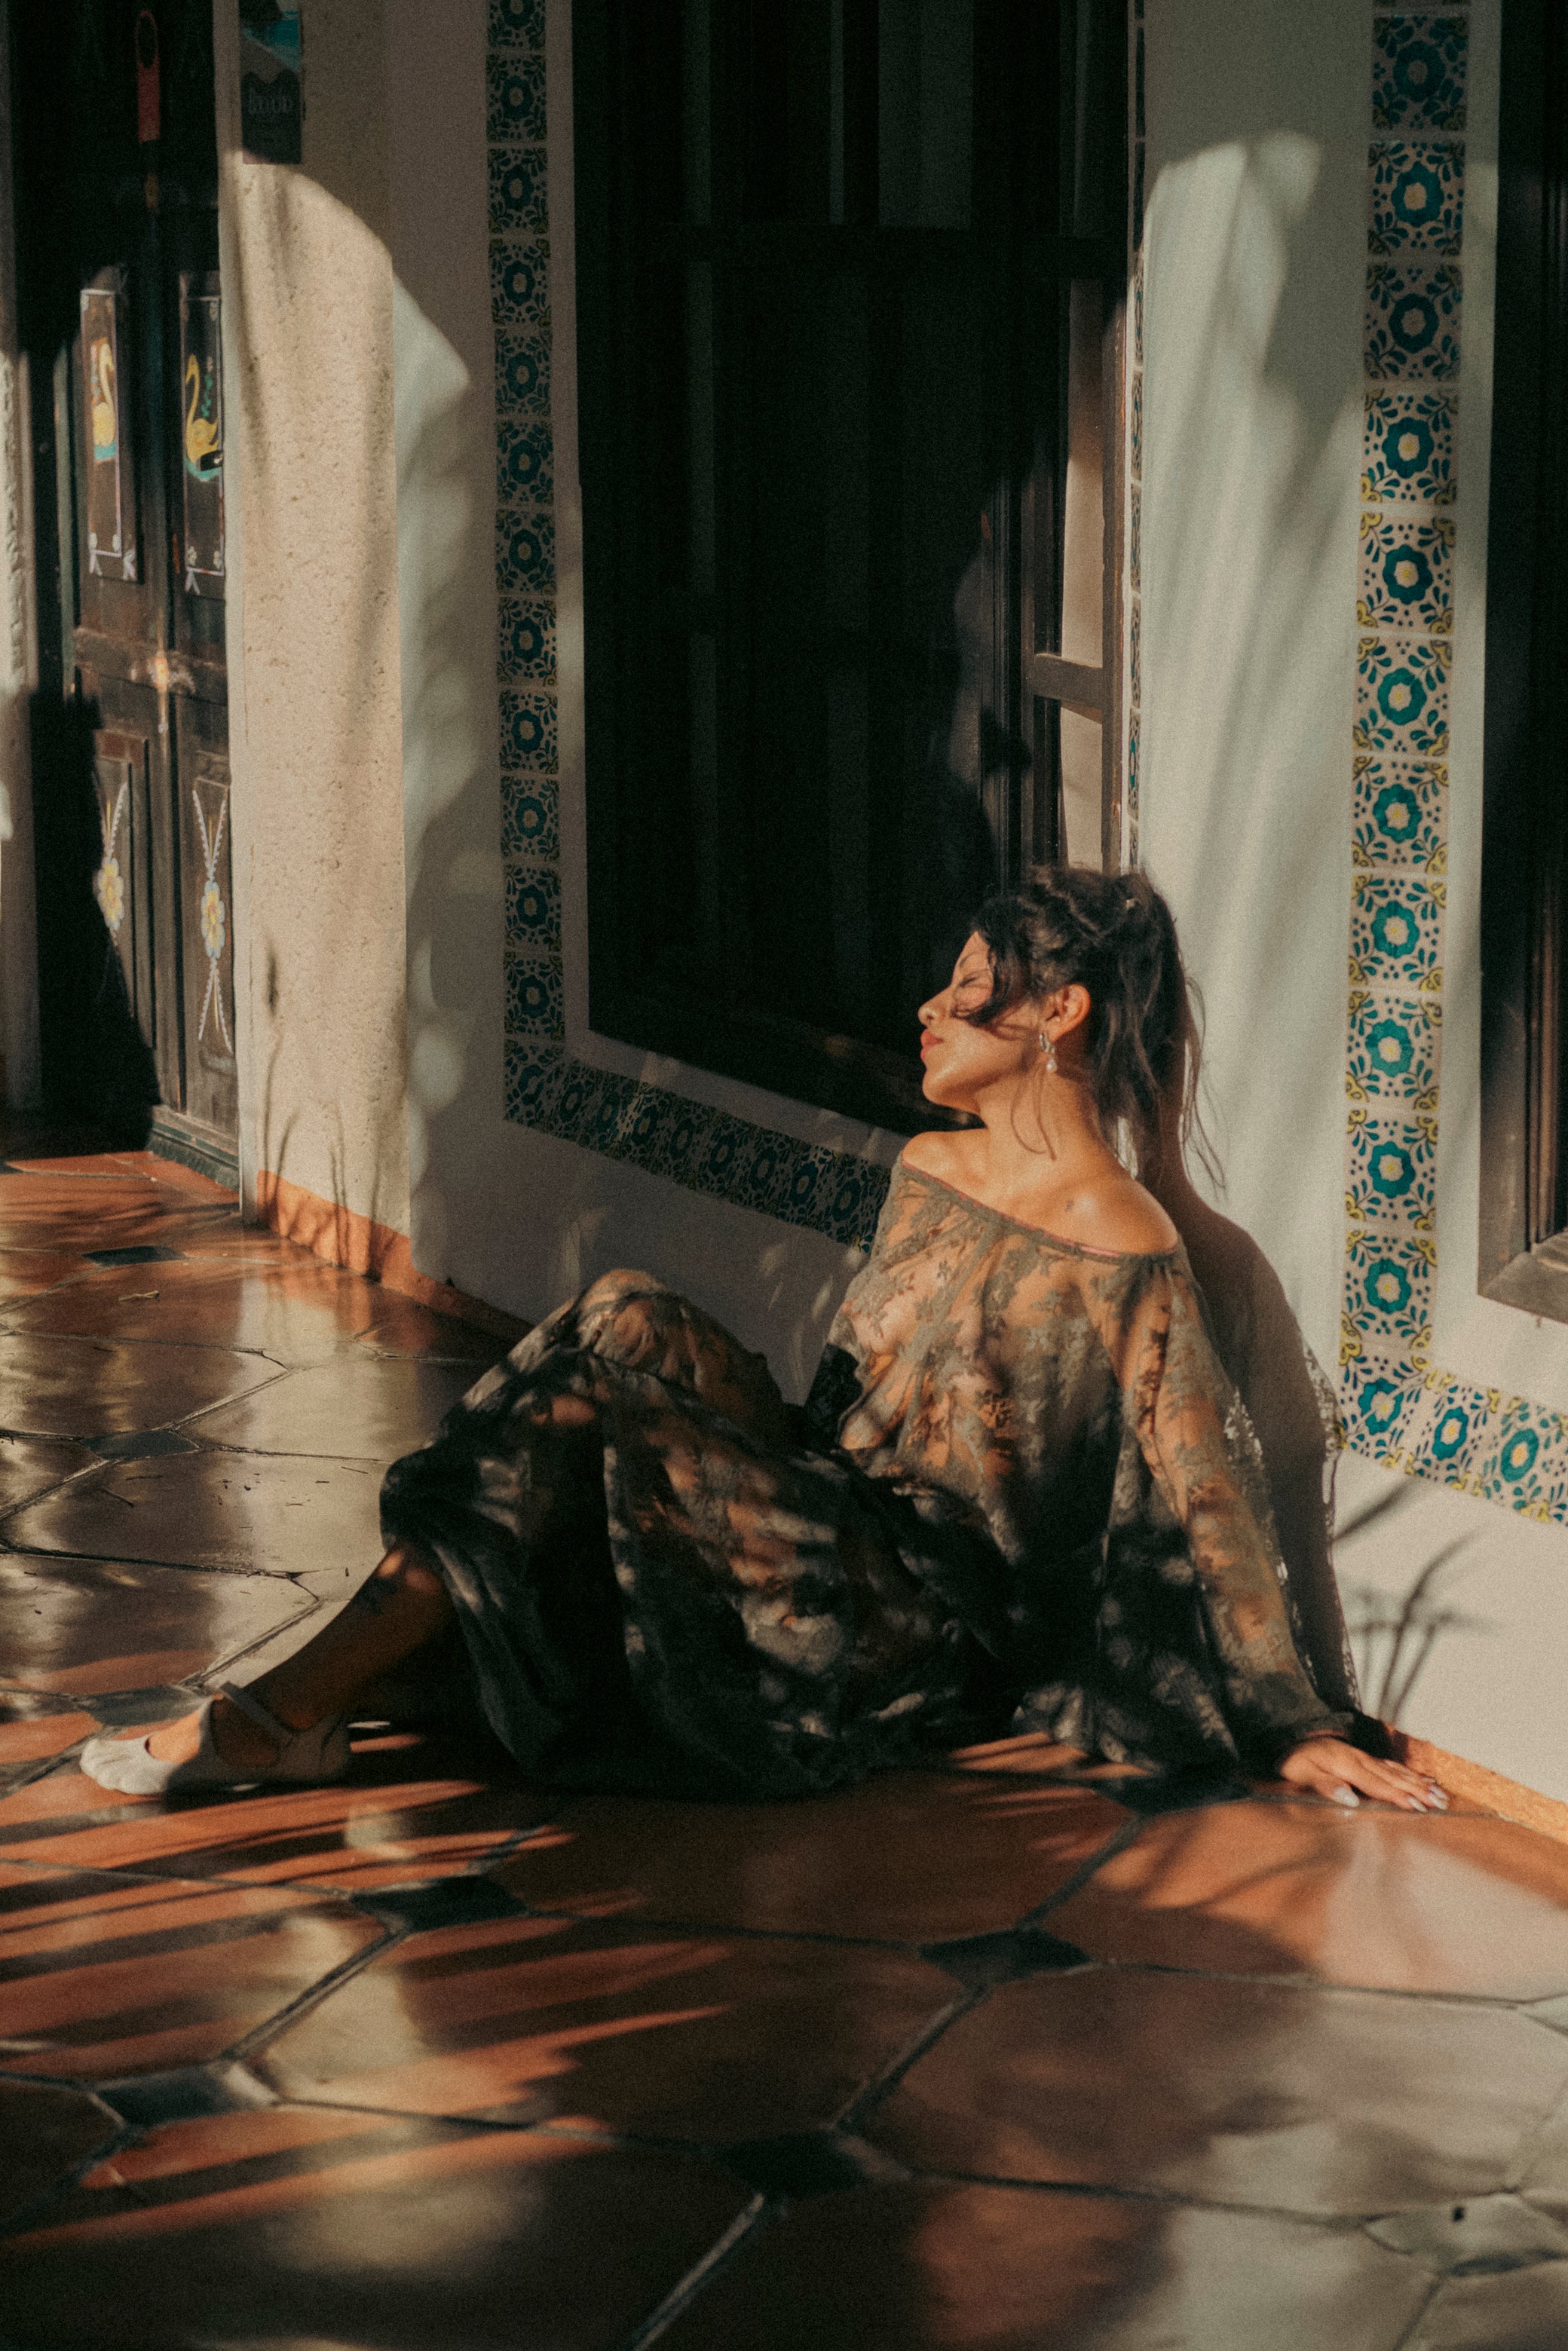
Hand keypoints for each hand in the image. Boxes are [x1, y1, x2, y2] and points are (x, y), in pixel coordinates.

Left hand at [1278, 1736, 1446, 1812]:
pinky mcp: (1364, 1758)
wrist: (1288, 1739)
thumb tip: (1351, 1800)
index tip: (1417, 1806)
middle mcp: (1360, 1759)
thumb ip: (1326, 1786)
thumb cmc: (1294, 1761)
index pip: (1377, 1784)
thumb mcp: (1302, 1774)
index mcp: (1346, 1765)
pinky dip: (1409, 1773)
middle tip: (1440, 1803)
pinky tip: (1423, 1779)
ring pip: (1396, 1771)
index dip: (1397, 1796)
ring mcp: (1363, 1757)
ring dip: (1419, 1783)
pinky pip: (1391, 1766)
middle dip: (1418, 1790)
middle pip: (1393, 1777)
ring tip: (1440, 1794)